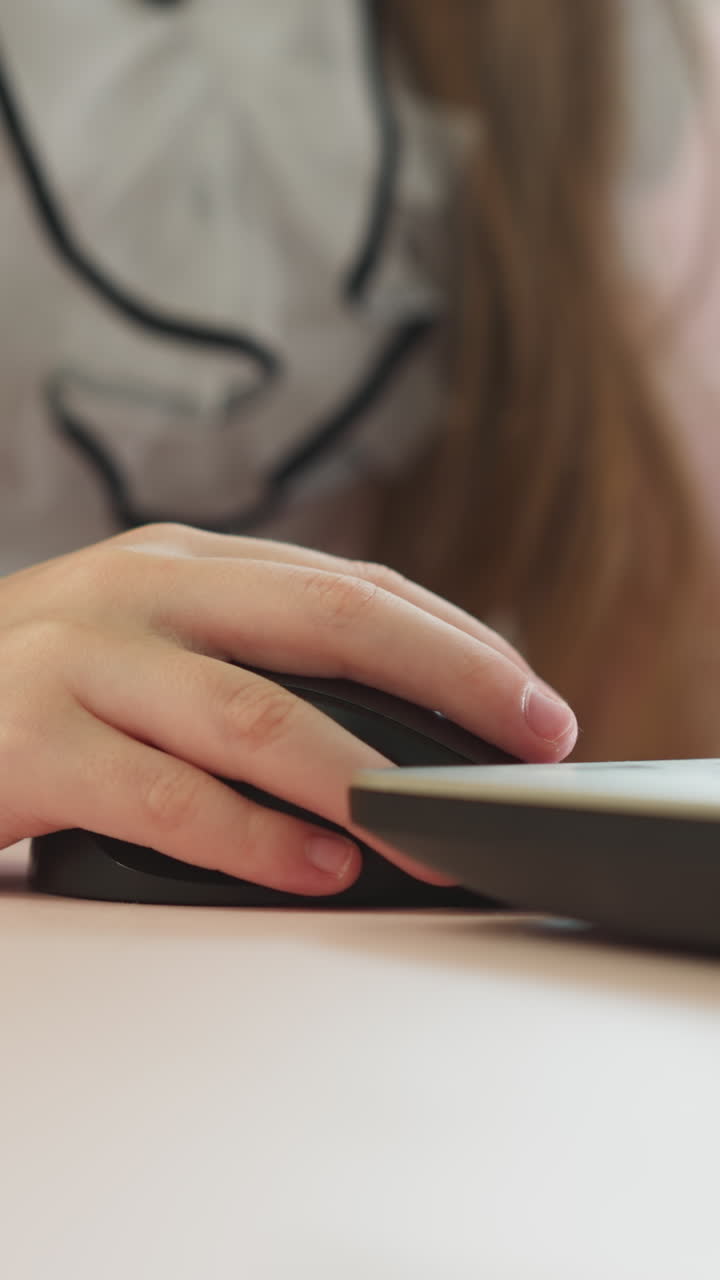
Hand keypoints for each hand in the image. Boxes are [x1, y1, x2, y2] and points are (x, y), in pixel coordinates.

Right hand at [0, 525, 576, 893]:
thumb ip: (248, 660)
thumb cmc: (31, 688)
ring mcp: (82, 659)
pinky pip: (168, 798)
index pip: (353, 587)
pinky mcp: (30, 743)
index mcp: (185, 562)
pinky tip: (320, 871)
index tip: (532, 702)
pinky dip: (256, 840)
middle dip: (455, 681)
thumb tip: (392, 728)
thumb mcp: (147, 642)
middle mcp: (142, 590)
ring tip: (437, 833)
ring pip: (258, 714)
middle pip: (332, 621)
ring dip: (365, 782)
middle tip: (533, 742)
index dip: (458, 643)